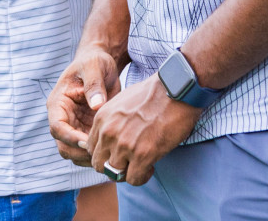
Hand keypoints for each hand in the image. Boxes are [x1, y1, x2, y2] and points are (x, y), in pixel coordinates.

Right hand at [48, 44, 121, 166]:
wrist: (102, 64)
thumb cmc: (94, 61)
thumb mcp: (94, 66)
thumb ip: (94, 84)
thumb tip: (96, 106)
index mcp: (58, 103)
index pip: (57, 127)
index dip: (69, 137)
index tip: (87, 141)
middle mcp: (63, 118)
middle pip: (63, 146)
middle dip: (79, 152)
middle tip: (101, 154)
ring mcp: (74, 127)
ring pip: (74, 152)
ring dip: (88, 158)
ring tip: (108, 156)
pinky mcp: (86, 131)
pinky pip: (88, 149)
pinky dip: (98, 154)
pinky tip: (113, 152)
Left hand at [86, 74, 201, 185]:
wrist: (176, 89)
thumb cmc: (154, 93)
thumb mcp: (122, 101)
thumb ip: (111, 120)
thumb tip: (112, 136)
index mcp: (102, 119)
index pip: (91, 149)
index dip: (105, 153)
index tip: (118, 152)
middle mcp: (109, 133)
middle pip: (99, 165)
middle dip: (113, 166)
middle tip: (128, 162)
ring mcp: (124, 145)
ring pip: (115, 175)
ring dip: (128, 173)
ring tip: (141, 164)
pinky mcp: (143, 155)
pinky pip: (134, 179)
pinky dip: (142, 177)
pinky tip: (151, 166)